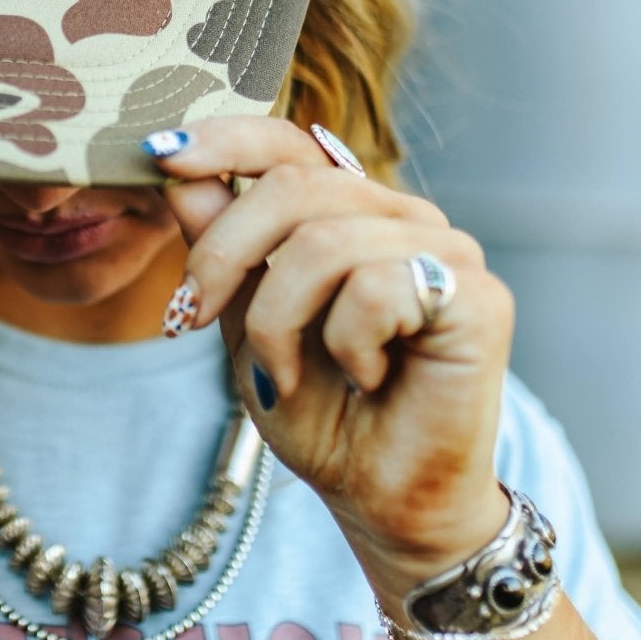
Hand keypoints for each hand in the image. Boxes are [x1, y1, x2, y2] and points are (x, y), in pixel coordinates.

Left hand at [149, 117, 514, 607]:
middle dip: (223, 254)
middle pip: (294, 186)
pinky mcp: (480, 296)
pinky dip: (346, 345)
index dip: (224, 140)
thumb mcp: (247, 321)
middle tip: (192, 318)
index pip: (290, 144)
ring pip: (325, 240)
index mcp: (352, 212)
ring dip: (278, 320)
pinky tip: (369, 381)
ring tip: (288, 374)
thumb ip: (221, 245)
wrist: (380, 499)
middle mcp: (404, 217)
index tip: (160, 154)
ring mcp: (448, 250)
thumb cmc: (323, 413)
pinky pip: (376, 287)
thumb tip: (176, 168)